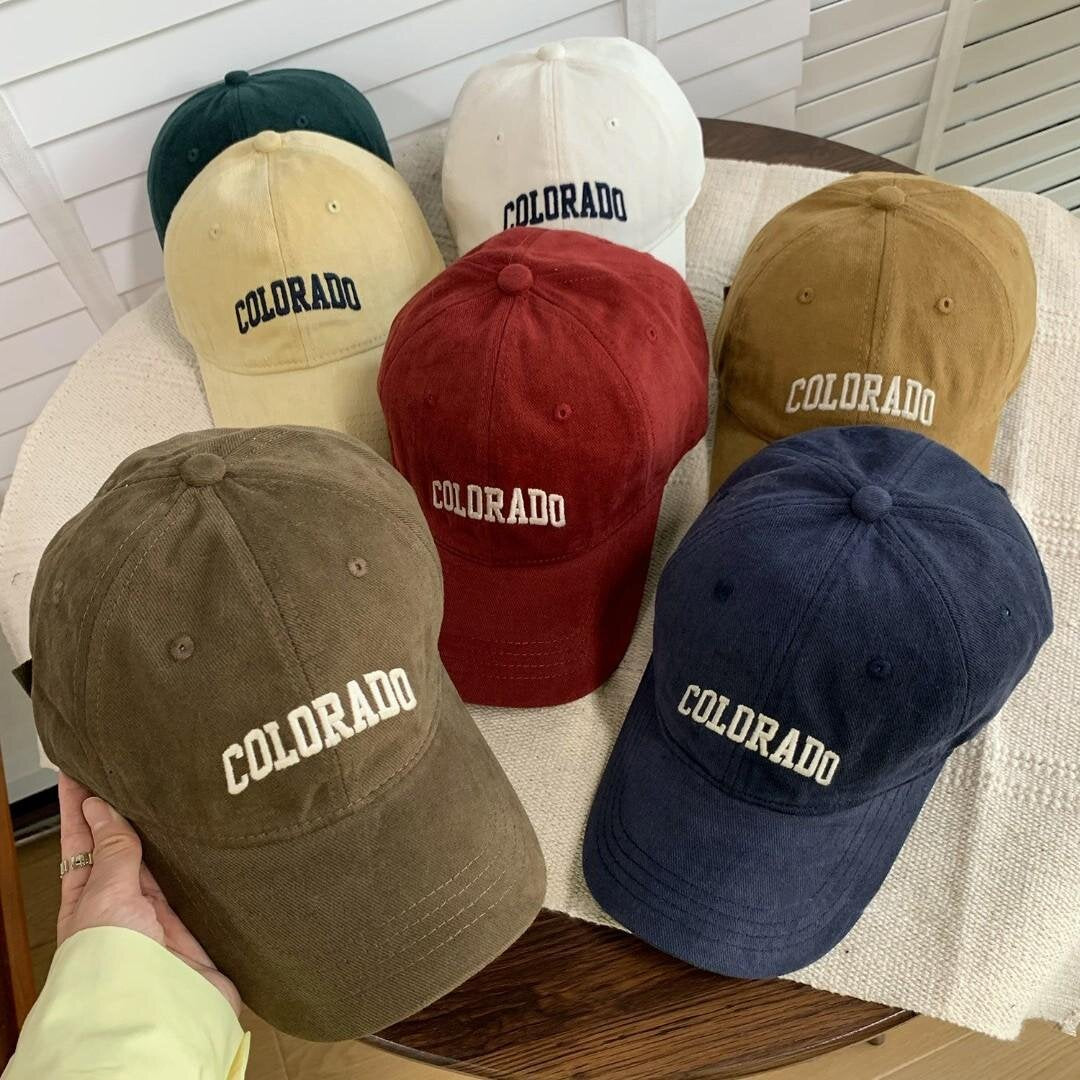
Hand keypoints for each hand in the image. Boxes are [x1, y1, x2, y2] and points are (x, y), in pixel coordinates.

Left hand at [57, 772, 241, 1015]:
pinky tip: (209, 835)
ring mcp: (160, 914)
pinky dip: (202, 860)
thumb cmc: (112, 965)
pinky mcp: (196, 924)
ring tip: (174, 792)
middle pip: (123, 846)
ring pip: (162, 861)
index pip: (81, 839)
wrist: (155, 1015)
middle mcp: (123, 902)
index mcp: (88, 897)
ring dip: (167, 833)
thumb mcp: (106, 896)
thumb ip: (113, 850)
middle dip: (126, 811)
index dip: (81, 803)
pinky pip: (198, 883)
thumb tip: (101, 806)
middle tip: (134, 767)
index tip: (81, 766)